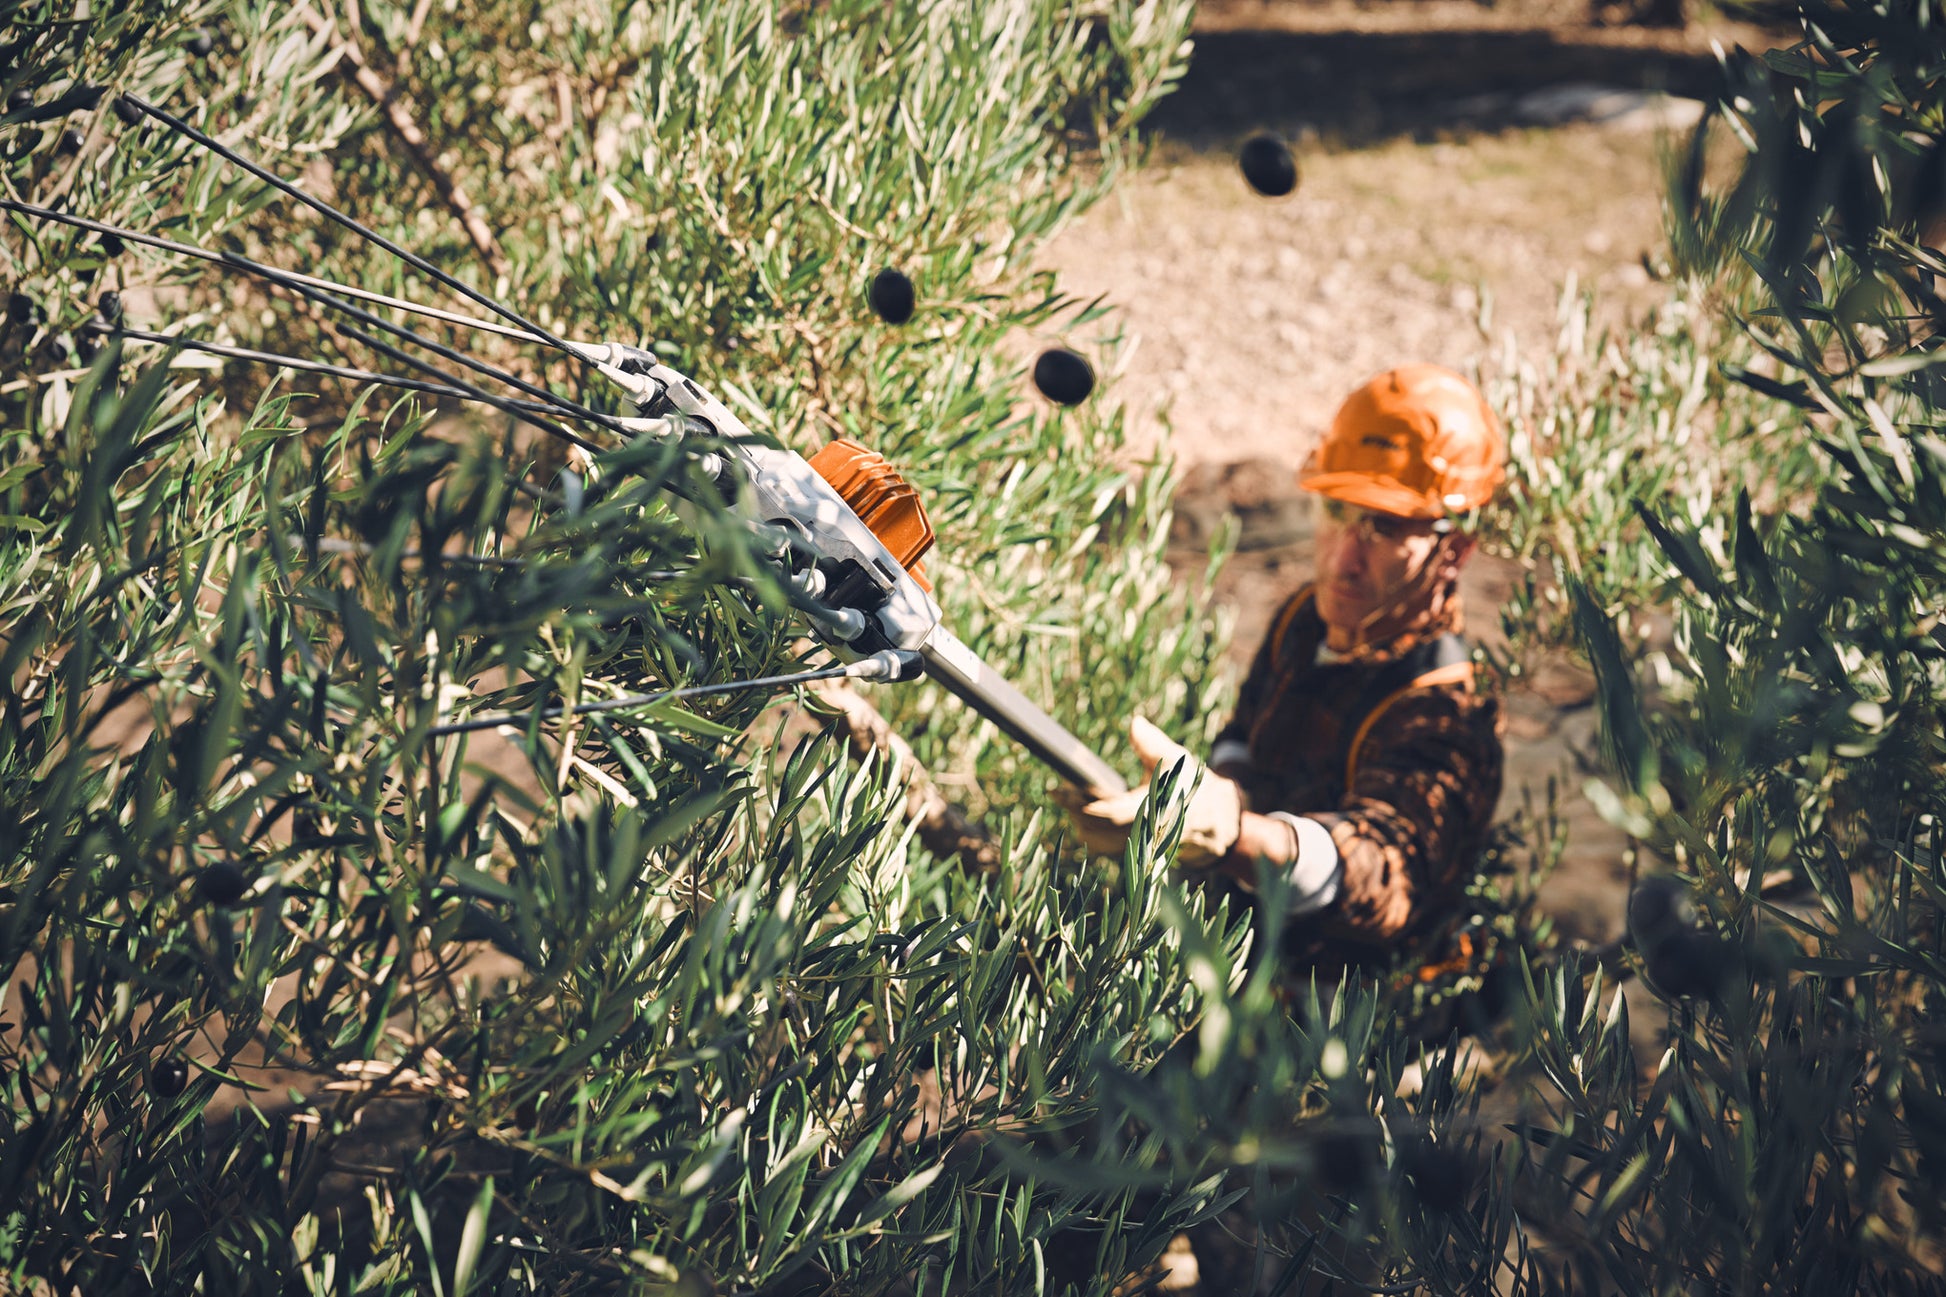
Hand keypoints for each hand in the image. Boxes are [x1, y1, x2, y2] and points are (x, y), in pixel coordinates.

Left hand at [1057, 717, 1242, 867]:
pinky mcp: (1133, 851)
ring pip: (1098, 841)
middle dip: (1074, 810)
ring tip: (1068, 799)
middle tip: (1058, 791)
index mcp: (1159, 809)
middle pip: (1099, 828)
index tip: (1061, 790)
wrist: (1211, 819)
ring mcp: (1140, 846)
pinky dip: (1088, 831)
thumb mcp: (1177, 759)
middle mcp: (1148, 832)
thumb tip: (1134, 723)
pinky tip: (1080, 813)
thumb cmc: (1191, 784)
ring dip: (1078, 821)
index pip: (1115, 813)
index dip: (1085, 805)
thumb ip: (1153, 744)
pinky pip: (1102, 847)